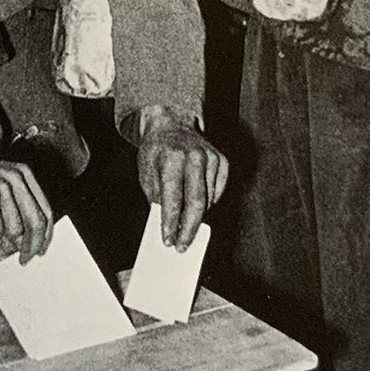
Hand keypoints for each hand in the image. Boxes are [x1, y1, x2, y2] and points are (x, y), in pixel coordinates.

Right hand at [0, 149, 52, 262]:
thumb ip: (16, 205)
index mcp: (23, 174)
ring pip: (15, 230)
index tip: (41, 250)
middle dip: (31, 246)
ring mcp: (3, 187)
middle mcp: (17, 178)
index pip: (45, 210)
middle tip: (24, 260)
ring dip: (1, 235)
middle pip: (36, 222)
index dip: (45, 234)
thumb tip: (27, 238)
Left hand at [132, 107, 228, 249]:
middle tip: (182, 246)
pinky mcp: (222, 160)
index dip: (171, 223)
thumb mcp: (147, 173)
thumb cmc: (156, 151)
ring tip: (186, 229)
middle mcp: (194, 156)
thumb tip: (168, 226)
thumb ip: (158, 199)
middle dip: (189, 229)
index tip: (168, 241)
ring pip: (209, 199)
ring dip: (198, 218)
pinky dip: (209, 204)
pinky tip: (198, 208)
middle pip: (197, 203)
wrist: (171, 124)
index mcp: (171, 158)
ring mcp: (211, 157)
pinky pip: (219, 191)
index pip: (173, 199)